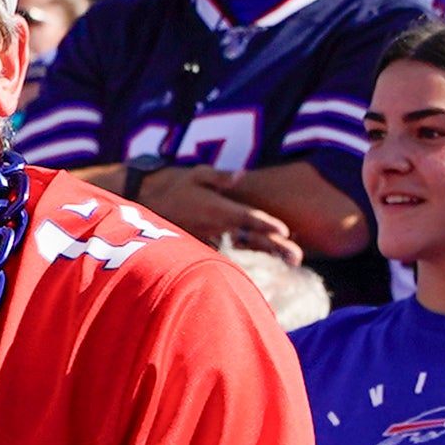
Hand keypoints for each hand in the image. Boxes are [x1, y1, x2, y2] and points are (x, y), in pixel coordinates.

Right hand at [130, 164, 307, 263]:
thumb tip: (241, 174)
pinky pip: (230, 258)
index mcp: (218, 209)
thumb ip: (221, 177)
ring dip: (267, 258)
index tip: (285, 231)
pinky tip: (267, 270)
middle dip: (275, 248)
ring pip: (245, 251)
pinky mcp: (206, 250)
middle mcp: (218, 228)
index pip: (247, 217)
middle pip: (252, 239)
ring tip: (290, 265)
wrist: (147, 208)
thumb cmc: (176, 187)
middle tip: (297, 257)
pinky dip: (249, 263)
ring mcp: (213, 241)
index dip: (266, 224)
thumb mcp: (197, 174)